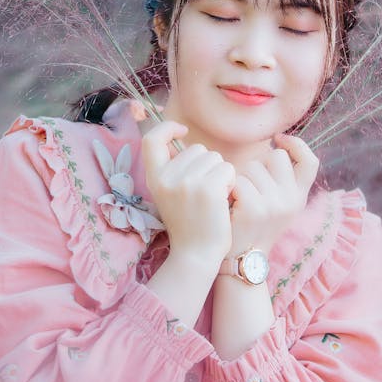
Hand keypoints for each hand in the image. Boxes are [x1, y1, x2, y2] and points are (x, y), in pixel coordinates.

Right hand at [141, 120, 235, 266]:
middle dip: (207, 164)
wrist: (196, 254)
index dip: (167, 128)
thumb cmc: (188, 223)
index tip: (182, 131)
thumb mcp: (168, 194)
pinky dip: (231, 182)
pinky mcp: (208, 189)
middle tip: (204, 191)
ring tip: (213, 198)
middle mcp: (167, 178)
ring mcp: (187, 182)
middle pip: (197, 149)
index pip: (151, 139)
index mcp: (154, 178)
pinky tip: (223, 200)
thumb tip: (182, 139)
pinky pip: (227, 169)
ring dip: (220, 174)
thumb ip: (173, 169)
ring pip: (215, 158)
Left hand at [228, 134, 318, 256]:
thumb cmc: (254, 224)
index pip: (310, 161)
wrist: (243, 259)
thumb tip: (275, 144)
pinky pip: (239, 180)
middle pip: (276, 157)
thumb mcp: (278, 204)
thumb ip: (281, 179)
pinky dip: (230, 189)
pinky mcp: (255, 209)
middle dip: (258, 165)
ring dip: (240, 177)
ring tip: (238, 199)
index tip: (278, 140)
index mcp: (299, 197)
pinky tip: (230, 204)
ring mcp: (275, 204)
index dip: (297, 144)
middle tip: (249, 186)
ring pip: (253, 167)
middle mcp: (292, 200)